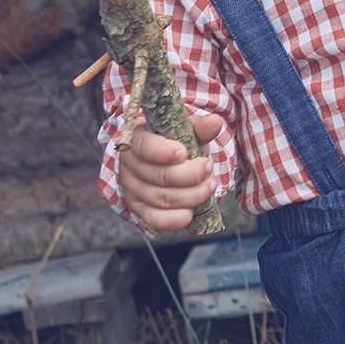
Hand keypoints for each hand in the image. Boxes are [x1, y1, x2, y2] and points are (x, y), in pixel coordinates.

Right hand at [119, 110, 225, 231]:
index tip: (183, 153)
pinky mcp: (139, 210)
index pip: (144, 147)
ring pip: (162, 199)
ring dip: (193, 195)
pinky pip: (156, 221)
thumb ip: (200, 127)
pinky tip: (191, 211)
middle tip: (208, 168)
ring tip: (209, 186)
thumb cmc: (177, 144)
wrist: (168, 163)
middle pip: (160, 176)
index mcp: (137, 139)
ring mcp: (132, 190)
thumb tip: (215, 122)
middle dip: (192, 175)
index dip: (163, 152)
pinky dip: (177, 219)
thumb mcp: (187, 131)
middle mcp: (129, 165)